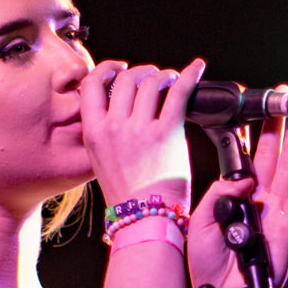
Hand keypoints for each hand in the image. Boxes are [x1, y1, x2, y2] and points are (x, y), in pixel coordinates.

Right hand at [77, 58, 205, 207]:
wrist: (145, 219)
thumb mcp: (101, 160)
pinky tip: (197, 68)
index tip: (118, 68)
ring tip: (171, 80)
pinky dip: (189, 75)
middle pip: (125, 79)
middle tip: (153, 77)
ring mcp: (139, 129)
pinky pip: (178, 92)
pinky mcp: (166, 133)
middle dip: (141, 72)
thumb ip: (106, 133)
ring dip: (163, 75)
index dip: (106, 70)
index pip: (91, 85)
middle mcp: (113, 127)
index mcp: (93, 133)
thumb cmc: (128, 195)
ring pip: (150, 82)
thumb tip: (119, 110)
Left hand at [187, 114, 287, 287]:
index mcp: (236, 202)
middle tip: (284, 103)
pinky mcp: (287, 229)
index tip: (258, 114)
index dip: (255, 138)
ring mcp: (275, 216)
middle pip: (272, 161)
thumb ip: (220, 195)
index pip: (249, 163)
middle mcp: (258, 206)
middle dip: (279, 131)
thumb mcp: (202, 221)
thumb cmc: (204, 266)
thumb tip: (244, 179)